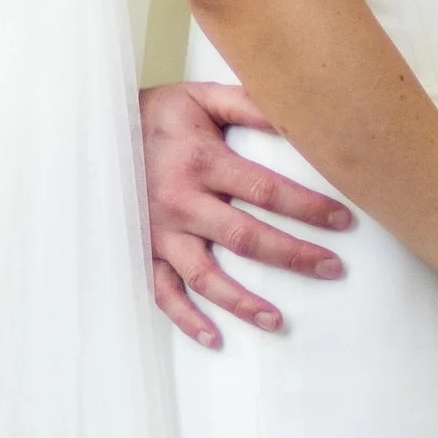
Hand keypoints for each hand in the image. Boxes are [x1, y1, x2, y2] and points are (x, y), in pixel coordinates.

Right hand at [140, 80, 351, 347]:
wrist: (95, 132)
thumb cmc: (156, 115)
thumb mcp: (200, 98)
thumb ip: (248, 105)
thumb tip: (297, 117)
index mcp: (201, 162)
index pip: (265, 190)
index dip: (307, 207)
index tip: (343, 220)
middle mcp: (181, 203)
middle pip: (245, 238)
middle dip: (292, 256)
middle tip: (332, 268)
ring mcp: (160, 233)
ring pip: (205, 276)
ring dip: (241, 302)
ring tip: (277, 321)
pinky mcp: (143, 251)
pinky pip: (163, 292)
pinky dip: (186, 319)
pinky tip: (214, 339)